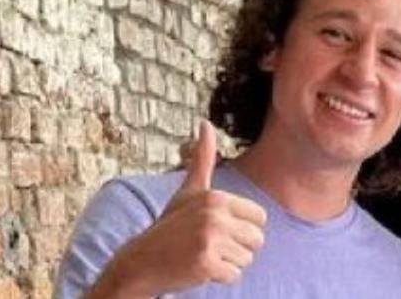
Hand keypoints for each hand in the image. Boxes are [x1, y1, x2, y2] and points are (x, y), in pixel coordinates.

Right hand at [87, 120, 267, 297]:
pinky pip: (233, 276)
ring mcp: (211, 239)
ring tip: (203, 255)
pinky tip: (199, 269)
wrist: (140, 261)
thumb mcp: (188, 190)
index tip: (218, 229)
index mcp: (217, 197)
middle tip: (210, 245)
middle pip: (257, 240)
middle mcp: (215, 215)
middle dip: (238, 248)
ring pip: (247, 259)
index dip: (242, 228)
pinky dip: (219, 278)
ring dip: (228, 264)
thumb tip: (205, 123)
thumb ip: (202, 159)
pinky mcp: (206, 263)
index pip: (260, 218)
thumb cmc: (170, 226)